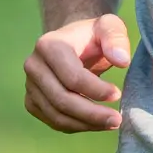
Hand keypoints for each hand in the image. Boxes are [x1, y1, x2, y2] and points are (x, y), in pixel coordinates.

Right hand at [24, 14, 130, 132]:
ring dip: (85, 124)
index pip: (72, 77)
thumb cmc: (94, 34)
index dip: (95, 90)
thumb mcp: (109, 26)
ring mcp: (30, 85)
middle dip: (91, 113)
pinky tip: (96, 124)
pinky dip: (75, 126)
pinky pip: (52, 120)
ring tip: (111, 124)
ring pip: (55, 114)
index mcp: (49, 45)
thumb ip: (117, 38)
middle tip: (117, 120)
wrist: (74, 42)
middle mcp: (34, 66)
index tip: (117, 95)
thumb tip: (123, 61)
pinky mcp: (32, 101)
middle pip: (61, 99)